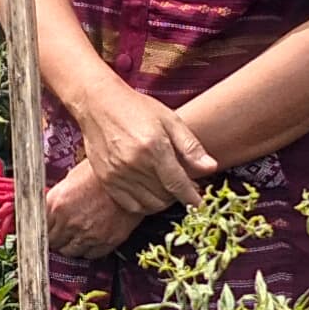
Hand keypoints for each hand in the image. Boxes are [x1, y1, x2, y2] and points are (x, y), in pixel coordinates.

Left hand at [47, 162, 148, 257]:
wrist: (131, 175)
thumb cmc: (101, 173)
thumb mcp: (71, 178)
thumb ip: (58, 198)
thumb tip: (49, 209)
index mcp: (56, 203)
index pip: (39, 228)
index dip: (43, 227)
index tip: (46, 227)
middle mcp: (69, 222)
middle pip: (53, 242)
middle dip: (56, 238)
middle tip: (61, 232)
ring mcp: (88, 234)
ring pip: (70, 252)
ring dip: (71, 245)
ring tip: (76, 236)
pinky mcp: (107, 241)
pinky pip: (91, 255)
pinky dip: (88, 249)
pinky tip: (90, 239)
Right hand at [61, 75, 220, 226]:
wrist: (97, 104)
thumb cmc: (136, 108)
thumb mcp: (170, 120)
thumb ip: (191, 146)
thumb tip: (211, 168)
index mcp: (153, 147)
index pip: (178, 184)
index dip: (192, 198)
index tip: (201, 204)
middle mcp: (134, 164)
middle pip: (165, 196)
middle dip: (179, 195)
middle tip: (183, 184)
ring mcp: (117, 174)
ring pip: (150, 204)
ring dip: (163, 201)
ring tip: (167, 186)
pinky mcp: (106, 180)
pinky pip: (131, 205)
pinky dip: (145, 204)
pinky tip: (150, 191)